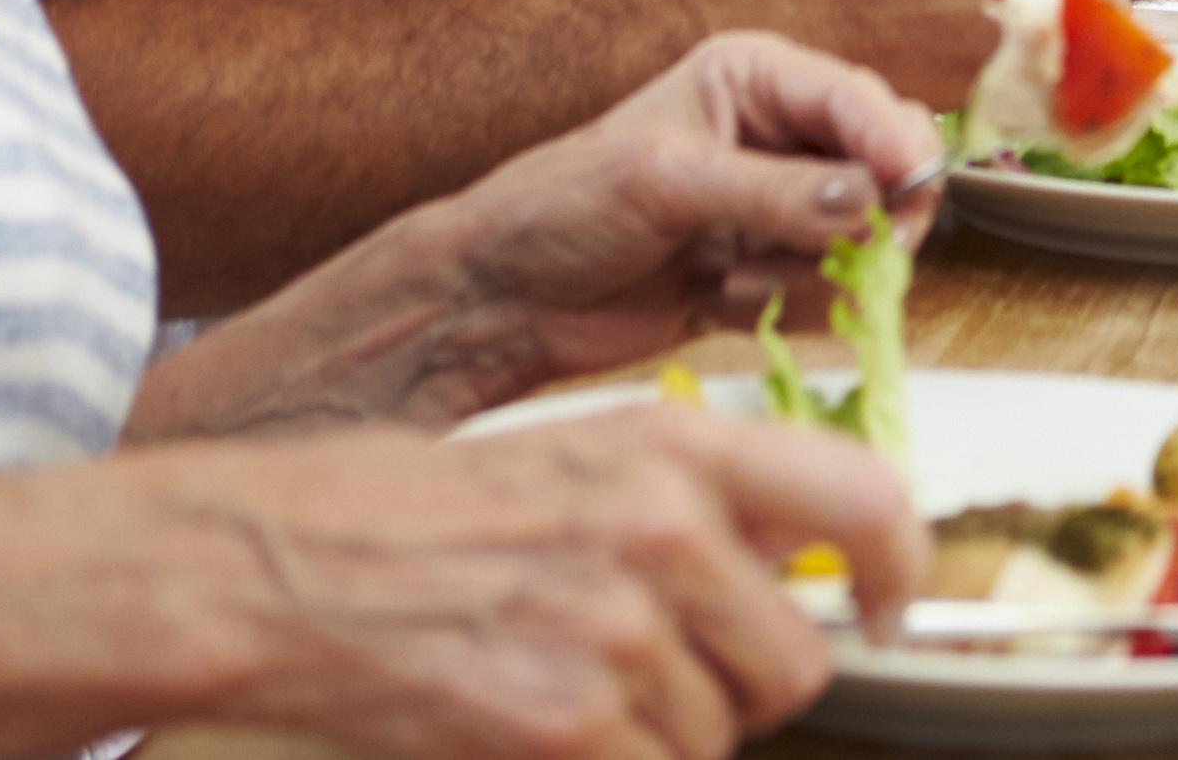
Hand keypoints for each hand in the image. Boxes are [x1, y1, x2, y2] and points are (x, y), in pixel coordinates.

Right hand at [177, 404, 921, 759]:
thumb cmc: (414, 512)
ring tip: (568, 688)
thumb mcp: (577, 454)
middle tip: (658, 673)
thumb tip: (803, 564)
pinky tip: (543, 732)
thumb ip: (695, 500)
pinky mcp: (568, 725)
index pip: (866, 499)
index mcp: (678, 446)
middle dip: (742, 687)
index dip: (901, 569)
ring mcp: (619, 632)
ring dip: (664, 737)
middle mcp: (665, 530)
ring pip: (719, 736)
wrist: (277, 568)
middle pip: (797, 663)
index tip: (887, 608)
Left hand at [410, 34, 941, 418]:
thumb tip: (872, 202)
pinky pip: (829, 293)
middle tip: (843, 254)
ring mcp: (781, 208)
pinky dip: (786, 307)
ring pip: (866, 241)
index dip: (894, 143)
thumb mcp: (667, 182)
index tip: (912, 189)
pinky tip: (718, 301)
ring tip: (732, 278)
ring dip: (809, 273)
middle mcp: (781, 137)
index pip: (858, 99)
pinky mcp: (772, 271)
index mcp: (756, 80)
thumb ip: (776, 192)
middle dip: (867, 220)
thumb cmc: (561, 210)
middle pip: (886, 169)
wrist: (504, 299)